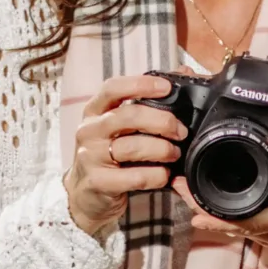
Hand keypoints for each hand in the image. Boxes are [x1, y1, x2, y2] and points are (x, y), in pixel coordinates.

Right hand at [63, 72, 186, 237]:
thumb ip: (147, 103)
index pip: (113, 88)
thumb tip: (183, 73)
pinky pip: (134, 177)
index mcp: (95, 111)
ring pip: (132, 147)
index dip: (140, 85)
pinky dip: (156, 175)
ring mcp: (90, 157)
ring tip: (174, 154)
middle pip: (127, 116)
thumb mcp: (120, 128)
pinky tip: (164, 175)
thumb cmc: (109, 156)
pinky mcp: (98, 182)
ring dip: (162, 149)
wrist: (84, 196)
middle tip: (180, 131)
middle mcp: (89, 131)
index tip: (166, 87)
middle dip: (161, 121)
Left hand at [177, 118, 267, 268]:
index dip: (214, 214)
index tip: (192, 201)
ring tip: (182, 188)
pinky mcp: (263, 232)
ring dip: (204, 210)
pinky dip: (217, 213)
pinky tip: (202, 198)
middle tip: (177, 185)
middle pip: (226, 224)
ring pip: (227, 226)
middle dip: (199, 207)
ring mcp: (265, 235)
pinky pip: (235, 225)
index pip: (241, 221)